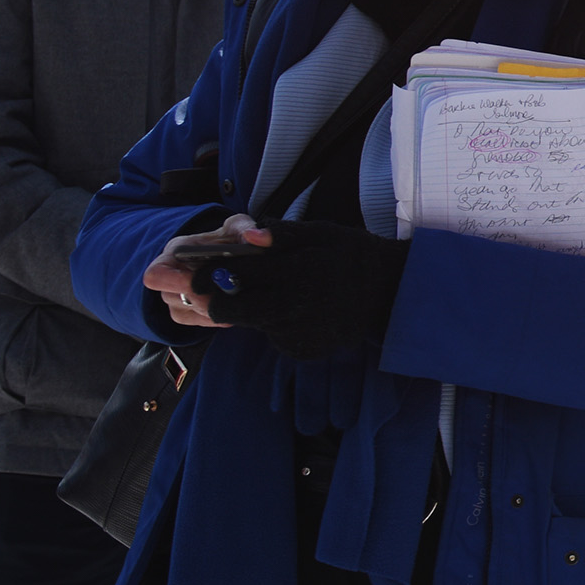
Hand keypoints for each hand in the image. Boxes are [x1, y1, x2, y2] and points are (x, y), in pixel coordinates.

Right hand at [145, 215, 260, 330]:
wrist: (236, 256)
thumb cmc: (230, 239)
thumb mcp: (239, 227)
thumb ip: (247, 229)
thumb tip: (254, 237)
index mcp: (176, 252)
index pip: (156, 274)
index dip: (174, 281)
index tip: (197, 282)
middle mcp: (171, 276)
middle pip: (172, 297)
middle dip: (202, 297)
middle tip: (228, 292)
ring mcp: (176, 297)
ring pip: (187, 311)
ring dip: (213, 306)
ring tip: (235, 295)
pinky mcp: (188, 313)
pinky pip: (199, 321)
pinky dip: (219, 316)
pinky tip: (233, 305)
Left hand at [193, 218, 410, 361]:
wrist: (391, 294)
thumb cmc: (351, 255)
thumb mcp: (320, 233)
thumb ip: (281, 235)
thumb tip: (246, 236)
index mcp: (296, 271)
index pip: (231, 274)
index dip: (204, 272)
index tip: (194, 269)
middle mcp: (294, 307)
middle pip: (227, 309)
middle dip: (215, 297)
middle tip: (218, 287)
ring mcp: (297, 333)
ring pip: (249, 322)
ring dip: (250, 308)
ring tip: (276, 293)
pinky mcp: (301, 350)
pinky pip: (272, 335)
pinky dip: (274, 323)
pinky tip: (296, 311)